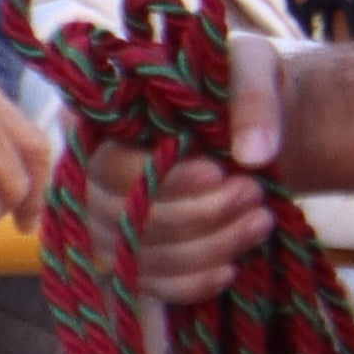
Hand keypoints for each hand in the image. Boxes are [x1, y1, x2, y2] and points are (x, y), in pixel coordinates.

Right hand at [60, 35, 281, 304]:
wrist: (251, 121)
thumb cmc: (238, 86)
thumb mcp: (254, 67)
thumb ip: (254, 99)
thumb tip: (253, 156)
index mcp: (106, 125)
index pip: (111, 168)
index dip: (164, 179)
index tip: (219, 170)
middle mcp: (91, 179)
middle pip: (124, 220)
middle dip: (198, 215)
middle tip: (254, 192)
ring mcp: (107, 223)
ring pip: (140, 257)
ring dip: (207, 247)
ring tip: (262, 220)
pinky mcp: (132, 256)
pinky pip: (150, 286)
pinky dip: (191, 283)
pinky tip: (232, 268)